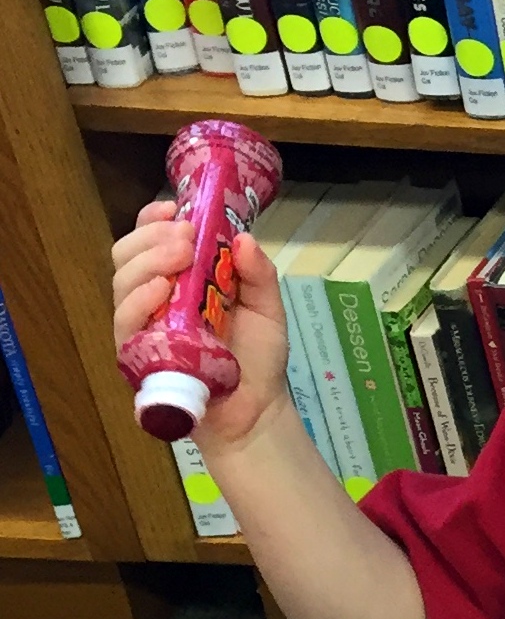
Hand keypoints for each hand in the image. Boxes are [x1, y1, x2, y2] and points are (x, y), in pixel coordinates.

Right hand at [110, 200, 289, 448]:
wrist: (256, 411)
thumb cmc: (257, 359)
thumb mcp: (267, 308)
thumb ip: (258, 274)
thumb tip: (244, 237)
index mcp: (179, 282)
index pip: (150, 244)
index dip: (153, 221)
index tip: (174, 208)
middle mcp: (154, 301)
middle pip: (128, 257)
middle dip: (152, 238)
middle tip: (185, 235)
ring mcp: (143, 328)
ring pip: (122, 284)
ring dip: (148, 262)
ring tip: (179, 254)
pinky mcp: (138, 357)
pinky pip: (125, 324)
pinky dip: (140, 301)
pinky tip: (160, 289)